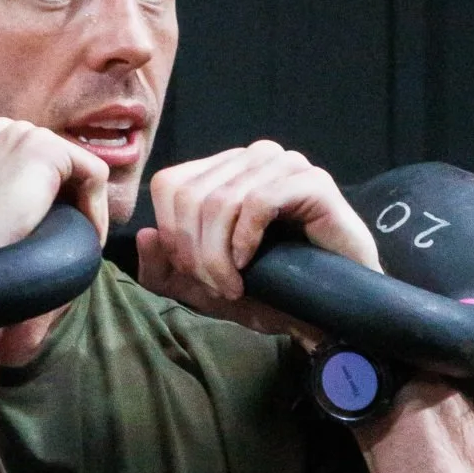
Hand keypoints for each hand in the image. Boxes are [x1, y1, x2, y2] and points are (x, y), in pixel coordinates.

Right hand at [0, 118, 109, 363]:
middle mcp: (5, 129)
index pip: (40, 163)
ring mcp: (24, 134)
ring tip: (84, 242)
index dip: (59, 196)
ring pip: (81, 168)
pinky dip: (98, 207)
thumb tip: (41, 202)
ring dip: (88, 206)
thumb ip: (9, 190)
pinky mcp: (47, 148)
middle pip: (62, 162)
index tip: (62, 229)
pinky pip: (95, 173)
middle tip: (79, 238)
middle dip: (75, 199)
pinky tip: (90, 236)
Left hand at [135, 142, 380, 337]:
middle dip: (196, 253)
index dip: (173, 236)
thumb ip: (166, 271)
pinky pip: (257, 201)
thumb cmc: (273, 294)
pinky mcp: (311, 182)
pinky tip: (252, 264)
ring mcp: (284, 165)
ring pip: (220, 200)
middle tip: (219, 287)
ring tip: (236, 285)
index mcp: (224, 172)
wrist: (329, 313)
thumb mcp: (205, 291)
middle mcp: (252, 159)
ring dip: (219, 255)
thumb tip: (144, 235)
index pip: (170, 185)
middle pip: (191, 196)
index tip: (198, 276)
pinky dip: (245, 240)